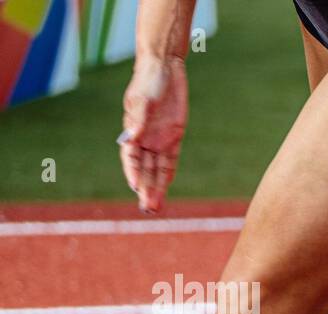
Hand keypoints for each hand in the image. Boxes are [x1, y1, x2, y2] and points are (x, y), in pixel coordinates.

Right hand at [119, 55, 188, 213]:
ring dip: (156, 187)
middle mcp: (144, 139)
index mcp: (132, 131)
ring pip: (156, 169)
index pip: (131, 157)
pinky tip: (166, 186)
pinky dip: (168, 173)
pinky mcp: (173, 136)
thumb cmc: (149, 81)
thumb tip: (132, 137)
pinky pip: (170, 160)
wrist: (164, 69)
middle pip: (144, 169)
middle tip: (148, 209)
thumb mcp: (144, 99)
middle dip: (146, 189)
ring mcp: (159, 139)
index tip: (135, 187)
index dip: (132, 172)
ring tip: (156, 206)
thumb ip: (140, 120)